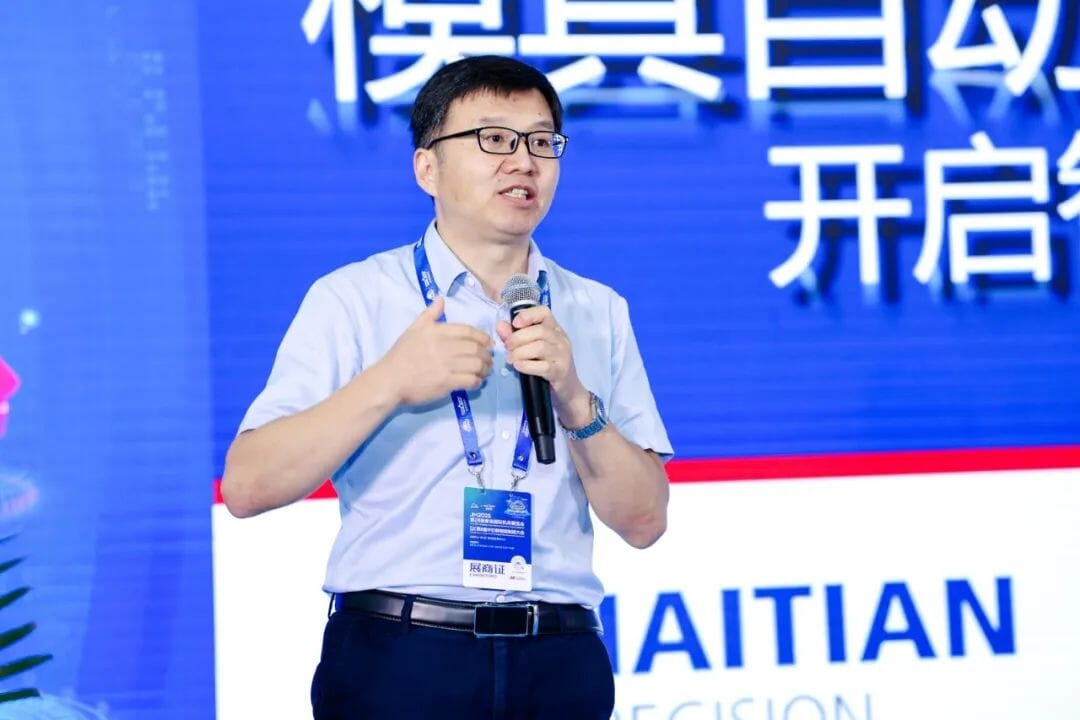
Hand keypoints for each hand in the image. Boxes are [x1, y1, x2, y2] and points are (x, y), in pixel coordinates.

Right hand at [380, 296, 493, 405]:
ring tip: (484, 371)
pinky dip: (477, 381)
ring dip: (484, 368)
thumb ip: (430, 314)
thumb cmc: (401, 354)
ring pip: (476, 364)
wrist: (390, 379)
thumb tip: (440, 298)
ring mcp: (447, 365)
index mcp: (438, 331)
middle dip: (486, 354)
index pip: (468, 331)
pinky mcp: (447, 382)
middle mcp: (445, 347)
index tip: (488, 343)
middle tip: (488, 359)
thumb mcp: (414, 329)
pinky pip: (470, 380)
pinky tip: (476, 381)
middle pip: (476, 348)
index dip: (482, 337)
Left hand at [497, 306, 591, 426]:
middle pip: (539, 330)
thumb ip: (515, 336)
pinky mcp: (559, 371)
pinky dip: (527, 365)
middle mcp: (561, 339)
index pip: (544, 312)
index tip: (515, 324)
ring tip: (510, 359)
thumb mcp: (533, 348)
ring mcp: (562, 355)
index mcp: (555, 329)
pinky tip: (518, 366)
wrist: (568, 389)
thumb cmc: (548, 365)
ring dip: (520, 352)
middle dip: (518, 338)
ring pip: (540, 347)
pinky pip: (542, 366)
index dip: (528, 315)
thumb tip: (500, 325)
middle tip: (507, 347)